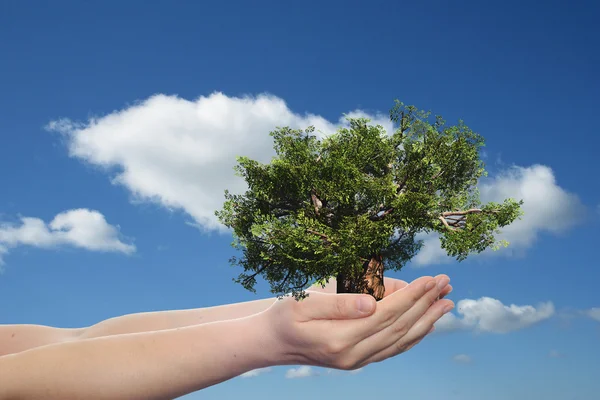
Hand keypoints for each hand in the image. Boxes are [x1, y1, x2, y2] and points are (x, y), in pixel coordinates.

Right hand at [262, 275, 453, 370]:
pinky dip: (413, 335)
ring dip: (427, 320)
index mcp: (340, 339)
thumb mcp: (304, 302)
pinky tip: (426, 324)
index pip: (387, 314)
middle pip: (400, 327)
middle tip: (446, 284)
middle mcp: (353, 355)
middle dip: (426, 304)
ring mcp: (357, 361)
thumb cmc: (285, 315)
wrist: (272, 343)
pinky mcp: (358, 361)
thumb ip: (339, 303)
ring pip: (401, 340)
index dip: (412, 296)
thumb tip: (373, 302)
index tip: (431, 279)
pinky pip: (393, 348)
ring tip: (447, 302)